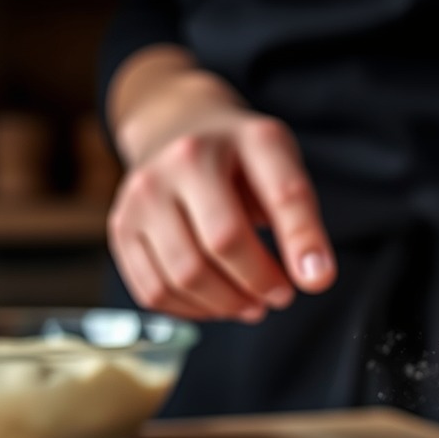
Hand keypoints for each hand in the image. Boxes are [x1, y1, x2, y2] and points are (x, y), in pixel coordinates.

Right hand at [107, 58, 336, 322]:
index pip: (282, 193)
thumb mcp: (280, 166)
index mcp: (245, 138)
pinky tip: (215, 303)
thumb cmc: (241, 158)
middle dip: (259, 282)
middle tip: (280, 294)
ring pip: (184, 275)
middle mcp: (184, 158)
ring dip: (226, 304)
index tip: (317, 282)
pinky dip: (191, 310)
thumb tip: (315, 279)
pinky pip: (153, 290)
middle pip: (222, 242)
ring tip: (251, 303)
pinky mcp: (121, 225)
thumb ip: (301, 220)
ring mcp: (143, 192)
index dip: (302, 241)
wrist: (177, 127)